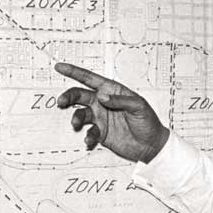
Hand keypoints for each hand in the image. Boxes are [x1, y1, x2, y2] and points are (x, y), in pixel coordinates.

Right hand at [54, 62, 169, 162]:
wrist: (151, 145)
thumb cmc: (149, 122)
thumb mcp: (139, 107)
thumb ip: (120, 100)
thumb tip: (102, 96)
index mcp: (113, 91)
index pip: (91, 79)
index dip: (75, 72)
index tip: (60, 67)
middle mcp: (103, 103)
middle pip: (80, 95)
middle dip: (69, 96)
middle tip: (62, 101)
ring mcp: (101, 118)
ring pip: (81, 114)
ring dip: (76, 118)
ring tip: (76, 124)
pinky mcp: (101, 133)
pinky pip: (89, 132)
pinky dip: (87, 136)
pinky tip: (90, 140)